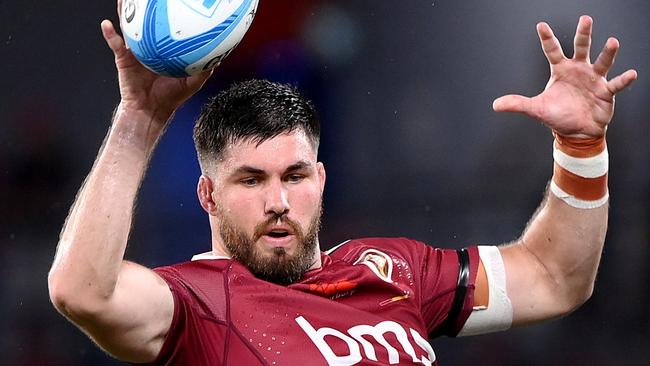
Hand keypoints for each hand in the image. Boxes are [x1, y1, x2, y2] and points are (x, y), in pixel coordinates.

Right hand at [101, 0, 212, 125]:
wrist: (151, 110)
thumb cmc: (171, 97)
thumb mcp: (193, 82)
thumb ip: (205, 69)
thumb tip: (220, 56)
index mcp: (164, 48)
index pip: (166, 27)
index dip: (168, 14)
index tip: (176, 2)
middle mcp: (149, 45)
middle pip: (145, 21)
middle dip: (145, 7)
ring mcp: (134, 50)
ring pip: (128, 27)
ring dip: (123, 12)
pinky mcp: (123, 58)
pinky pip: (115, 44)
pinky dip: (110, 34)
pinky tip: (107, 24)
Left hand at [493, 16, 636, 138]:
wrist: (576, 132)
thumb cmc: (558, 115)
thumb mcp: (536, 109)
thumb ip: (518, 104)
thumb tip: (495, 105)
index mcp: (561, 70)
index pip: (552, 50)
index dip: (547, 39)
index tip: (541, 25)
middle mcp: (579, 70)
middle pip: (582, 48)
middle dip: (583, 34)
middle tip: (586, 19)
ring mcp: (594, 79)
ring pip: (602, 62)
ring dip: (608, 53)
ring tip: (613, 42)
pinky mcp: (607, 91)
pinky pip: (616, 84)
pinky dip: (624, 79)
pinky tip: (632, 73)